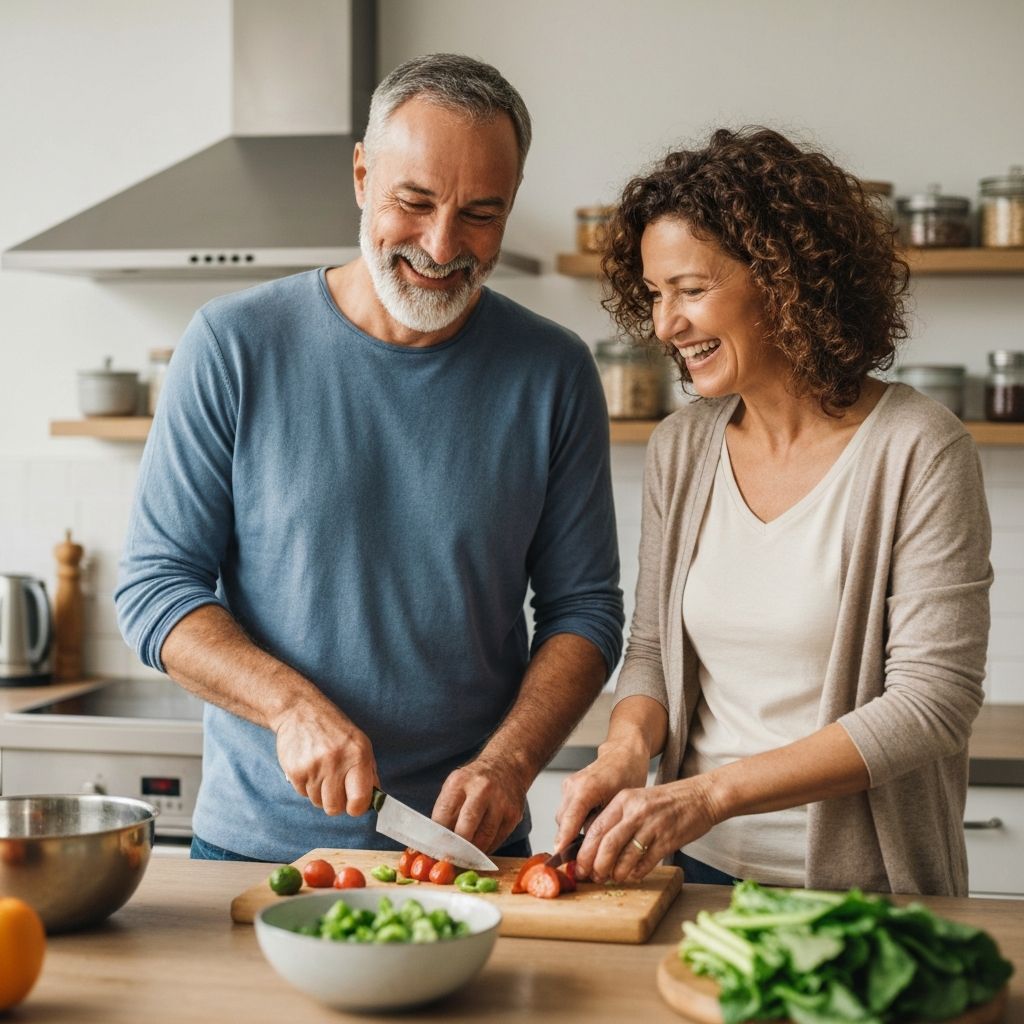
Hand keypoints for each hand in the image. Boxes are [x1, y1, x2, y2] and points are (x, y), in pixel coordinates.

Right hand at [274, 698, 378, 816]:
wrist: (300, 711)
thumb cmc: (334, 729)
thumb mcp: (360, 743)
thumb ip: (369, 772)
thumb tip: (375, 799)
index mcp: (358, 755)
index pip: (359, 800)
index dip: (357, 807)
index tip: (354, 804)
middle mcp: (336, 761)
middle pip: (335, 808)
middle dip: (337, 803)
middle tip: (336, 789)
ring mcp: (314, 767)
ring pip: (318, 802)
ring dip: (320, 793)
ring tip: (322, 772)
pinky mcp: (295, 771)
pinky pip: (303, 794)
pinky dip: (307, 786)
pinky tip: (310, 768)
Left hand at [432, 755, 529, 852]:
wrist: (507, 765)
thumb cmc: (474, 781)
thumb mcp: (455, 787)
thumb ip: (445, 812)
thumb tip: (434, 845)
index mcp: (459, 781)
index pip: (443, 816)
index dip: (437, 839)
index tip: (433, 853)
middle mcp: (481, 789)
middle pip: (465, 828)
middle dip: (455, 850)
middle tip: (449, 862)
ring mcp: (500, 801)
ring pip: (484, 838)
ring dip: (472, 853)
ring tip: (464, 859)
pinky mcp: (514, 814)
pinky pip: (498, 839)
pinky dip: (487, 848)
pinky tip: (480, 849)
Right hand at [553, 742, 650, 853]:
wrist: (623, 754)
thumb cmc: (627, 775)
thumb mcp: (620, 804)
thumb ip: (602, 825)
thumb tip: (592, 849)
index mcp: (585, 788)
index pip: (569, 819)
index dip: (564, 840)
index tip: (559, 857)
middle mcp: (572, 786)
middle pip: (564, 822)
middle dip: (570, 842)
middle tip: (582, 863)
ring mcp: (568, 786)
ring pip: (564, 818)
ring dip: (572, 833)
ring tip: (588, 848)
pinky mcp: (568, 788)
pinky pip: (567, 811)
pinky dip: (574, 823)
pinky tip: (588, 830)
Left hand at [573, 776, 718, 884]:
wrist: (700, 797)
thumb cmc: (667, 801)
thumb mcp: (637, 801)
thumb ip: (618, 819)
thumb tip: (596, 845)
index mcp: (624, 800)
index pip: (597, 827)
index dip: (584, 850)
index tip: (578, 864)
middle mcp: (636, 811)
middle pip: (607, 843)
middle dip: (595, 865)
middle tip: (591, 876)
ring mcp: (653, 826)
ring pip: (625, 856)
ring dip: (615, 872)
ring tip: (611, 879)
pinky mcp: (668, 840)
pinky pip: (646, 863)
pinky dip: (636, 873)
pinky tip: (632, 876)